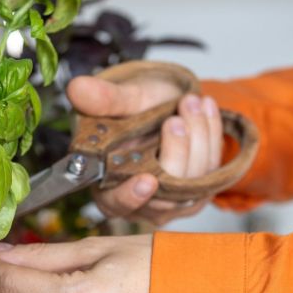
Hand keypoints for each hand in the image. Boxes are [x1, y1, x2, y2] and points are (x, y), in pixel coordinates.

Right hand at [66, 75, 223, 225]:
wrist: (164, 103)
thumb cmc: (135, 107)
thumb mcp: (120, 99)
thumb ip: (102, 99)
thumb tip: (77, 88)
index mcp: (109, 186)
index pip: (118, 203)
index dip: (132, 196)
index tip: (147, 179)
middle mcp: (142, 201)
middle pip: (165, 192)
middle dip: (176, 151)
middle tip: (176, 117)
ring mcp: (174, 200)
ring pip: (194, 180)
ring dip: (197, 137)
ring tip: (191, 102)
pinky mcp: (201, 190)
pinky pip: (214, 168)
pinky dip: (211, 134)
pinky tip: (205, 108)